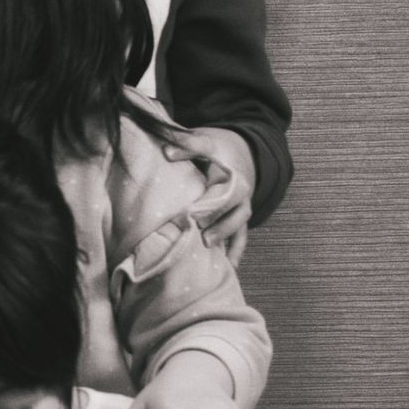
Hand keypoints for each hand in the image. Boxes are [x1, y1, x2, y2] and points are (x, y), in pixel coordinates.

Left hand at [183, 126, 256, 264]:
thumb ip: (186, 144)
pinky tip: (227, 268)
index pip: (221, 183)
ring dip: (224, 234)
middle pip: (232, 205)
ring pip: (238, 223)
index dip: (206, 194)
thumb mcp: (204, 140)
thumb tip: (166, 152)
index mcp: (231, 172)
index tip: (189, 205)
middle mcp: (240, 191)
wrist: (241, 155)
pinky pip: (242, 238)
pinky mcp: (240, 221)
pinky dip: (235, 253)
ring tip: (207, 244)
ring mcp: (242, 207)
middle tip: (195, 225)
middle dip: (215, 216)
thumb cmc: (217, 150)